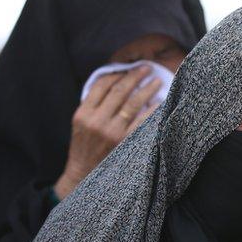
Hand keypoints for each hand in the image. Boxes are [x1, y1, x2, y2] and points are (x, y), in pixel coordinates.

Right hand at [54, 66, 160, 198]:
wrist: (83, 174)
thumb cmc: (84, 147)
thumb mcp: (81, 124)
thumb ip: (93, 105)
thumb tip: (114, 83)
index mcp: (83, 113)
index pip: (101, 86)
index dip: (116, 74)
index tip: (127, 68)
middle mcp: (97, 121)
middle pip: (119, 91)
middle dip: (134, 77)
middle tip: (146, 68)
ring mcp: (112, 132)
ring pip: (132, 104)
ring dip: (146, 90)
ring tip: (156, 81)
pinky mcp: (125, 142)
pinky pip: (142, 122)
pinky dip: (152, 110)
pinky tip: (160, 102)